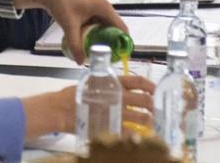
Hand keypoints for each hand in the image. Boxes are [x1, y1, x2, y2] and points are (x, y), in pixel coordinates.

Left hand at [11, 0, 127, 64]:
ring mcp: (97, 8)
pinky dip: (97, 34)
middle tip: (109, 58)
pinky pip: (98, 25)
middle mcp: (104, 7)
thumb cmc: (60, 3)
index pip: (122, 28)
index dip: (124, 42)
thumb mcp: (69, 26)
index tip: (121, 56)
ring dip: (104, 39)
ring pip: (106, 27)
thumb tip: (81, 62)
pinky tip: (90, 44)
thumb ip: (75, 45)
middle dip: (113, 43)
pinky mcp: (90, 10)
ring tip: (100, 54)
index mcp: (104, 8)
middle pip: (115, 28)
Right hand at [20, 74, 154, 140]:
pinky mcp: (111, 126)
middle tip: (158, 110)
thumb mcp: (94, 83)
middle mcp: (119, 96)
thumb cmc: (75, 95)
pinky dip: (137, 136)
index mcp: (114, 83)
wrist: (60, 109)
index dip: (151, 86)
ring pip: (142, 117)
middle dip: (155, 106)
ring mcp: (116, 112)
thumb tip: (123, 87)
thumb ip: (109, 85)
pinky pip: (130, 132)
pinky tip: (141, 137)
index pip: (139, 82)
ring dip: (150, 121)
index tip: (156, 90)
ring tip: (154, 125)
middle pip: (146, 100)